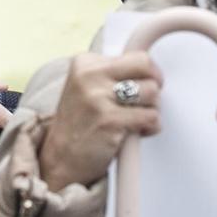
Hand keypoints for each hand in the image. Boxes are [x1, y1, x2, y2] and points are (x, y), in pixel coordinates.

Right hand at [37, 51, 163, 192]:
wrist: (61, 159)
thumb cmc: (80, 124)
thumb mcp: (88, 87)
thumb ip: (113, 74)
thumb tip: (151, 67)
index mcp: (85, 63)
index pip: (137, 56)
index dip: (148, 73)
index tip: (144, 85)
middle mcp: (90, 76)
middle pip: (147, 67)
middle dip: (155, 85)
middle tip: (149, 100)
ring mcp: (98, 98)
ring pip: (152, 92)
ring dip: (153, 109)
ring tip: (137, 118)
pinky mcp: (109, 121)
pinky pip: (151, 117)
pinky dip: (151, 127)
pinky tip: (136, 132)